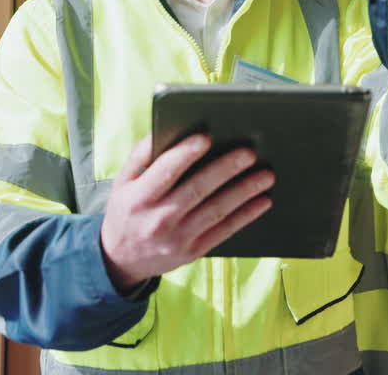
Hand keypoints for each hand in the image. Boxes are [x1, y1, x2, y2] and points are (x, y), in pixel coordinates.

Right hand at [100, 134, 273, 290]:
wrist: (121, 260)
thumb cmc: (127, 210)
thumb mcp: (123, 181)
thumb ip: (141, 154)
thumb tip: (165, 128)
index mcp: (139, 197)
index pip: (164, 171)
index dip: (185, 153)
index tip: (206, 137)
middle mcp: (158, 219)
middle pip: (197, 189)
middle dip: (225, 169)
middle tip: (249, 152)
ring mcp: (178, 238)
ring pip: (217, 210)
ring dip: (244, 191)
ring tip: (266, 175)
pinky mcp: (193, 251)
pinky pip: (224, 231)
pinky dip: (246, 216)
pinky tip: (263, 201)